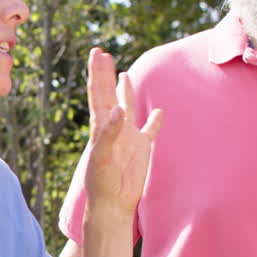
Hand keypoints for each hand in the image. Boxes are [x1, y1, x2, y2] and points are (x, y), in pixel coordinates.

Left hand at [83, 48, 161, 214]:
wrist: (112, 203)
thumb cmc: (102, 183)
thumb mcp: (103, 157)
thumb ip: (109, 133)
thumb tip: (119, 109)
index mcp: (101, 126)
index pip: (99, 93)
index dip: (98, 73)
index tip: (98, 53)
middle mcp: (113, 127)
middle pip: (110, 94)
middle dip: (106, 74)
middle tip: (103, 53)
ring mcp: (128, 137)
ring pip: (129, 107)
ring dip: (127, 91)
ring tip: (125, 75)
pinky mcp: (141, 149)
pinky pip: (149, 130)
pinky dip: (154, 120)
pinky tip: (159, 112)